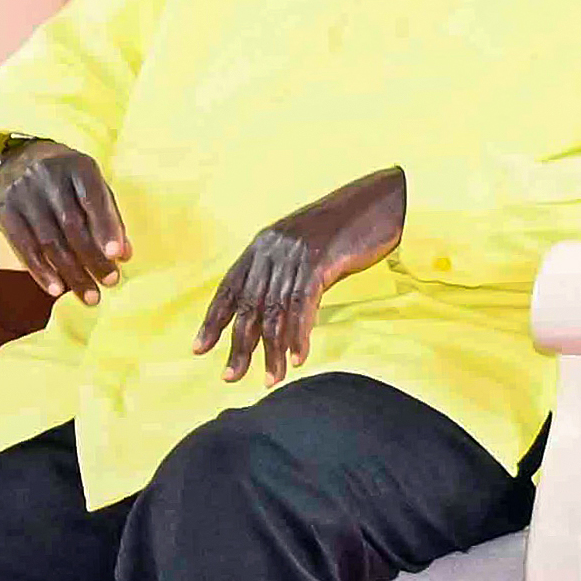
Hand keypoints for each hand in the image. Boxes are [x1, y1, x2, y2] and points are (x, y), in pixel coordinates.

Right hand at [0, 138, 129, 305]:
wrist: (22, 158)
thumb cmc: (68, 179)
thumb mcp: (93, 186)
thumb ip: (109, 217)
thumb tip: (122, 255)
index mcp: (76, 166)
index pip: (92, 199)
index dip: (105, 228)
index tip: (117, 256)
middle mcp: (46, 177)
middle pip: (70, 224)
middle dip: (91, 258)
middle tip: (110, 282)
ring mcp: (22, 195)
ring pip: (47, 240)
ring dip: (70, 271)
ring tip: (89, 294)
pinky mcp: (4, 212)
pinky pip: (23, 246)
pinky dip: (40, 270)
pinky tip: (56, 288)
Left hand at [195, 165, 407, 382]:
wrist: (381, 201)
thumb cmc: (345, 230)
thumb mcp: (304, 250)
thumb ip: (285, 275)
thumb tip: (272, 316)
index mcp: (261, 247)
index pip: (228, 289)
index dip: (213, 320)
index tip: (199, 349)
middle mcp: (271, 250)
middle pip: (247, 306)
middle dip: (238, 344)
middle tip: (230, 376)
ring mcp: (294, 255)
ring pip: (275, 311)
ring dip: (271, 350)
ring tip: (269, 379)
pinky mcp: (319, 261)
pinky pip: (302, 305)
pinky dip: (298, 335)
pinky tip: (296, 359)